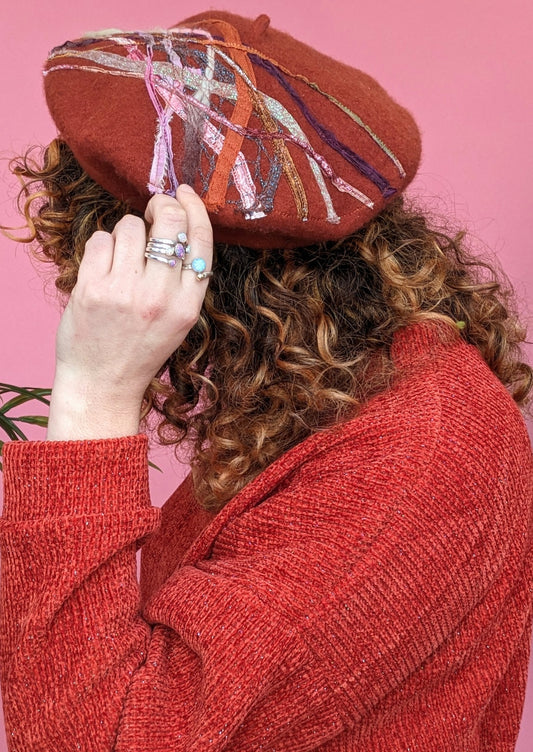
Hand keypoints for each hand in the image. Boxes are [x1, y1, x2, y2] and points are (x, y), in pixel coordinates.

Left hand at [46, 185, 212, 440]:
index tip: (185, 193)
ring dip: (127, 232)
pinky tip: (103, 267)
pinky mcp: (91, 289)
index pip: (201, 242)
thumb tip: (177, 219)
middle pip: (169, 222)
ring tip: (123, 256)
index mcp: (187, 306)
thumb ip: (183, 279)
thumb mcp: (178, 320)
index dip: (195, 209)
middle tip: (152, 210)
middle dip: (161, 205)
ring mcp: (124, 292)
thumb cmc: (141, 348)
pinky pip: (100, 239)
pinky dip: (102, 246)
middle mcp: (159, 297)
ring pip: (130, 226)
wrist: (103, 383)